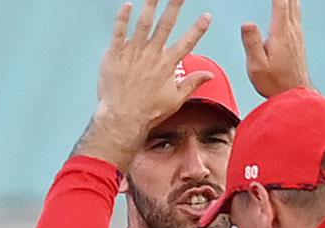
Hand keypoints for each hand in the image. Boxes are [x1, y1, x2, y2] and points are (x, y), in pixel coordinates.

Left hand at [75, 0, 213, 169]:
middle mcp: (152, 55)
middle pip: (166, 25)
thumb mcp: (175, 100)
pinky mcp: (115, 56)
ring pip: (143, 24)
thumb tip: (209, 75)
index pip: (187, 42)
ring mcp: (133, 54)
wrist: (122, 118)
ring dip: (150, 6)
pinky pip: (119, 33)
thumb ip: (192, 83)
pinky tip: (127, 6)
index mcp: (167, 65)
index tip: (206, 15)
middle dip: (175, 6)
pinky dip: (123, 19)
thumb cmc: (147, 112)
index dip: (198, 28)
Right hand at [241, 0, 312, 97]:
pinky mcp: (298, 39)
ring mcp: (297, 34)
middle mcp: (292, 30)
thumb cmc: (273, 83)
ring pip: (296, 5)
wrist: (294, 95)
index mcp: (281, 33)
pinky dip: (293, 3)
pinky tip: (292, 3)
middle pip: (290, 0)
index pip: (280, 2)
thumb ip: (252, 43)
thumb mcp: (257, 66)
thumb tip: (247, 23)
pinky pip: (296, 13)